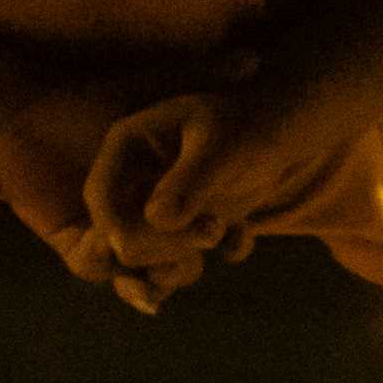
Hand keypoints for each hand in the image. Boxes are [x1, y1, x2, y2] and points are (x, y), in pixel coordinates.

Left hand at [0, 65, 223, 306]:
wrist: (14, 107)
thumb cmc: (81, 96)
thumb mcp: (147, 89)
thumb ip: (200, 76)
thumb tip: (254, 59)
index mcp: (163, 191)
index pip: (204, 224)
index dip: (222, 234)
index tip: (231, 233)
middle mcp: (138, 217)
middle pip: (175, 257)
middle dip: (185, 263)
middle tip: (190, 254)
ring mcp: (103, 232)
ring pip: (138, 270)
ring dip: (150, 276)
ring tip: (156, 275)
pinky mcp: (68, 240)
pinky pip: (90, 265)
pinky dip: (101, 265)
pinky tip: (108, 254)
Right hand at [85, 69, 353, 292]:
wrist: (281, 125)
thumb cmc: (246, 125)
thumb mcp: (219, 149)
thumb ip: (188, 184)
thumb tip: (157, 221)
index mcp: (126, 146)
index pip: (101, 195)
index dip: (113, 227)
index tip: (140, 250)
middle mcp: (138, 176)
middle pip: (121, 230)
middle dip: (160, 244)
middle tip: (210, 231)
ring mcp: (167, 200)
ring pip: (155, 250)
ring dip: (186, 257)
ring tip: (222, 236)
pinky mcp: (199, 217)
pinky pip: (202, 250)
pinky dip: (225, 249)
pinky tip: (242, 236)